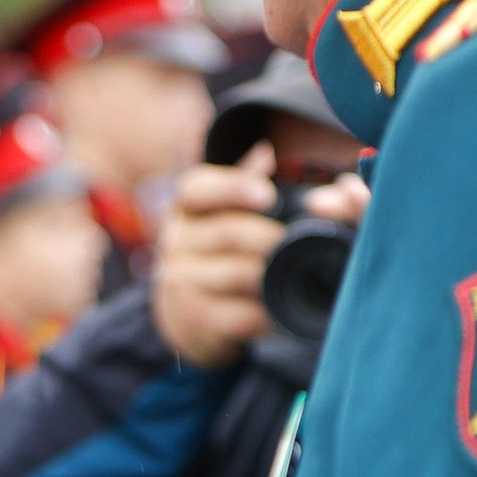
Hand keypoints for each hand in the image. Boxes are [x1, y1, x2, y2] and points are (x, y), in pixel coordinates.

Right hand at [151, 147, 372, 367]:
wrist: (186, 312)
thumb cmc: (222, 252)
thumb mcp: (230, 214)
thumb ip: (260, 185)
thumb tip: (283, 159)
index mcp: (188, 207)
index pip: (197, 188)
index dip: (233, 187)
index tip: (268, 196)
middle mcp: (177, 241)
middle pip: (228, 231)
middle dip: (271, 238)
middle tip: (300, 243)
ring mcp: (181, 281)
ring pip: (238, 273)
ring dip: (274, 274)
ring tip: (297, 274)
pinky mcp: (195, 318)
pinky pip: (242, 313)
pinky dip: (271, 311)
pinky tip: (283, 307)